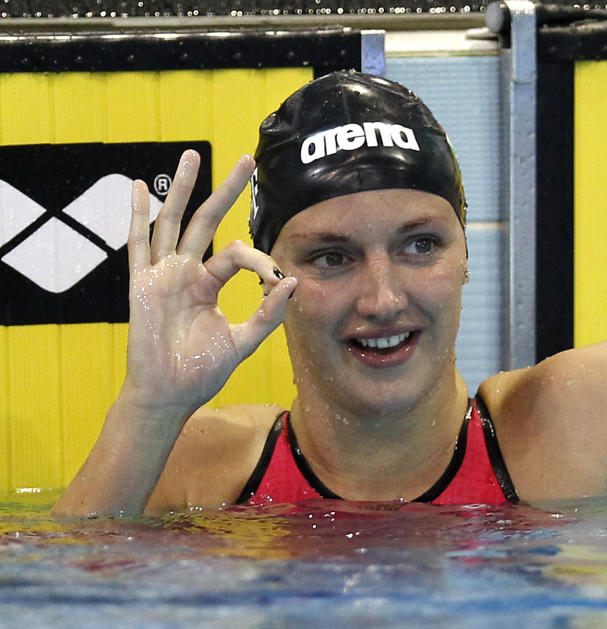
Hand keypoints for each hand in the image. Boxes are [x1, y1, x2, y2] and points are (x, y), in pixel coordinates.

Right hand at [123, 150, 296, 419]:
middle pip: (206, 221)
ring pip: (172, 222)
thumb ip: (268, 314)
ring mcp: (162, 275)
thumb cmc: (202, 371)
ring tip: (190, 156)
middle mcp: (185, 272)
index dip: (260, 261)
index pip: (235, 253)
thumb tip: (293, 280)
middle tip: (247, 160)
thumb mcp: (243, 341)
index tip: (276, 280)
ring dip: (181, 189)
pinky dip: (137, 216)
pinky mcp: (142, 285)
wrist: (170, 395)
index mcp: (208, 284)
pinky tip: (139, 187)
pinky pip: (137, 245)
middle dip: (226, 190)